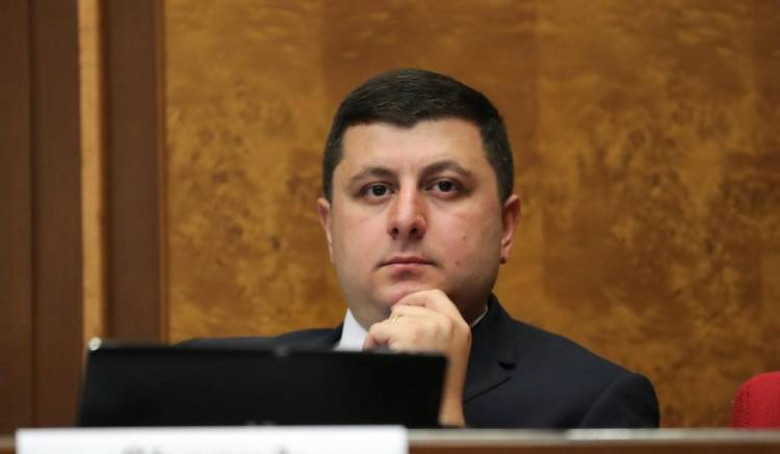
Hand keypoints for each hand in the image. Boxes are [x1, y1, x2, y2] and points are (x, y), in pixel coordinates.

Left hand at [363, 289, 470, 426]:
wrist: (441, 409)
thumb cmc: (439, 385)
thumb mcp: (451, 350)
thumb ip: (439, 330)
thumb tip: (409, 312)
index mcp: (460, 327)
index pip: (436, 296)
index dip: (415, 298)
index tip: (401, 308)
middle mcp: (447, 323)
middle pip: (409, 306)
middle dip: (394, 321)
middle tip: (390, 339)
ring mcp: (430, 328)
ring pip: (393, 317)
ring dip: (384, 332)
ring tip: (386, 349)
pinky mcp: (411, 336)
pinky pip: (380, 329)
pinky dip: (372, 340)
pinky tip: (375, 351)